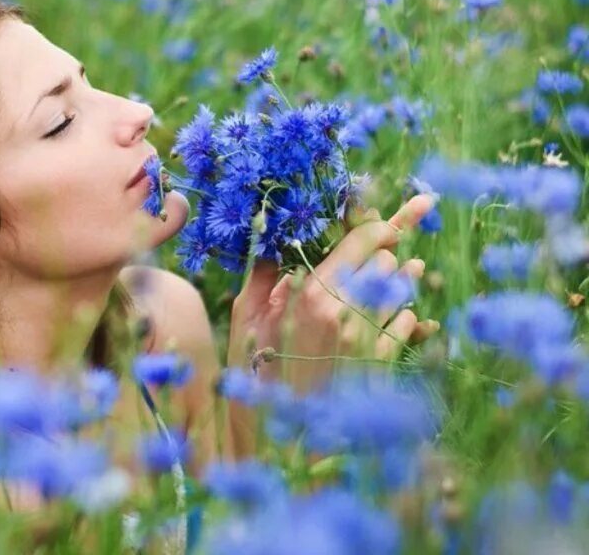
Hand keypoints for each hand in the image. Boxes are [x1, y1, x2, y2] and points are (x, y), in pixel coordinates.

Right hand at [229, 194, 439, 393]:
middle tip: (382, 249)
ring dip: (401, 279)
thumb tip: (272, 241)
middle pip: (386, 261)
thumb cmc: (255, 376)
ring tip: (410, 269)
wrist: (284, 439)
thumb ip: (264, 276)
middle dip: (382, 253)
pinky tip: (398, 314)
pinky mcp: (384, 363)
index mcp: (313, 295)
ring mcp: (369, 339)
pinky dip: (404, 314)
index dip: (380, 224)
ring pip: (402, 290)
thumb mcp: (247, 320)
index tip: (390, 216)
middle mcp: (347, 312)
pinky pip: (408, 323)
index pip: (361, 241)